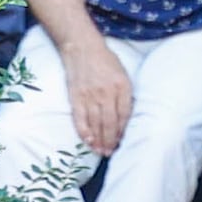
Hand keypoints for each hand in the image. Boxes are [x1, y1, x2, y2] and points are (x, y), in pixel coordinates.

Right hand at [58, 37, 132, 155]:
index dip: (123, 131)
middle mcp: (107, 93)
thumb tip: (125, 117)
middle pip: (110, 123)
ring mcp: (90, 96)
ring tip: (101, 151)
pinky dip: (83, 131)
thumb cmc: (106, 61)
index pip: (125, 114)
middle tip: (110, 152)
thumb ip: (125, 94)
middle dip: (111, 141)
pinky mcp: (76, 97)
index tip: (122, 141)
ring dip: (98, 140)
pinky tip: (88, 141)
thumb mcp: (123, 74)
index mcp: (122, 86)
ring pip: (95, 124)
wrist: (82, 48)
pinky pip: (80, 118)